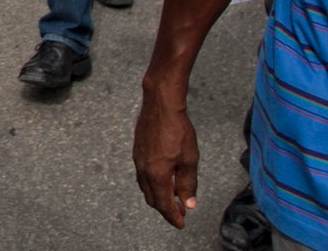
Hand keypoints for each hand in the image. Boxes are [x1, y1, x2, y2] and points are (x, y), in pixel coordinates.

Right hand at [134, 88, 200, 229]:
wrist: (160, 104)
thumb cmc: (177, 129)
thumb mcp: (189, 159)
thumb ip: (188, 184)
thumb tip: (189, 203)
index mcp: (157, 175)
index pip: (164, 205)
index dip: (173, 216)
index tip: (182, 223)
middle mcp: (144, 171)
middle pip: (152, 199)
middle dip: (165, 209)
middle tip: (180, 212)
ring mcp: (138, 160)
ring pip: (146, 187)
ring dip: (158, 196)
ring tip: (173, 196)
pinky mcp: (138, 151)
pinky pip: (143, 175)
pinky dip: (153, 183)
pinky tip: (164, 178)